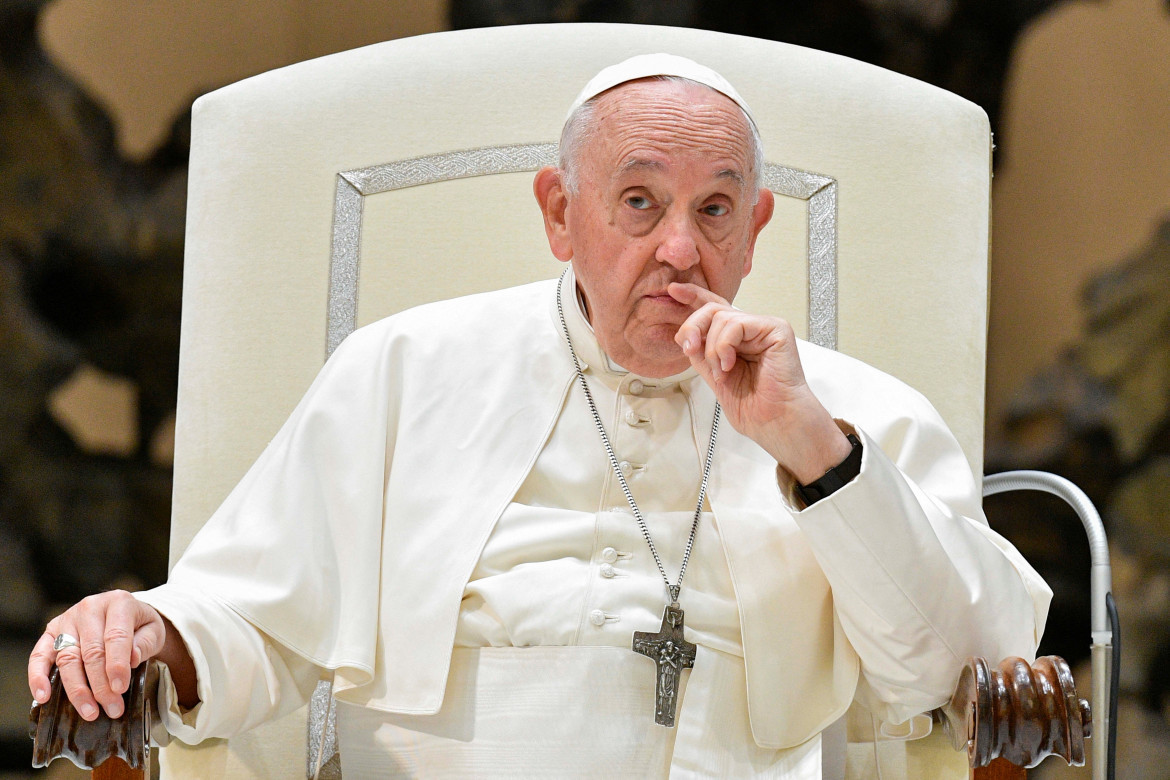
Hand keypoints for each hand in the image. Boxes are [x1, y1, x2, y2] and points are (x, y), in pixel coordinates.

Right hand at [28, 591, 167, 720]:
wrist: (124, 614)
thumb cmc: (140, 625)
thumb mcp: (153, 630)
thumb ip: (144, 643)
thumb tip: (131, 659)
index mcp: (118, 602)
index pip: (115, 636)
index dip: (117, 664)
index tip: (120, 688)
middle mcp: (90, 608)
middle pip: (91, 652)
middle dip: (101, 685)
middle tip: (112, 708)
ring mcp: (67, 619)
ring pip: (67, 658)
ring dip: (77, 689)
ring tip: (90, 712)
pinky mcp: (51, 632)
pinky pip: (39, 655)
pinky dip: (37, 676)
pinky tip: (43, 696)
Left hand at [670, 283, 851, 482]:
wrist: (775, 422)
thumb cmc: (754, 407)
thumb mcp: (715, 376)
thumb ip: (702, 353)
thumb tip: (685, 336)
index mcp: (737, 339)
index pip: (714, 309)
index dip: (693, 296)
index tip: (673, 291)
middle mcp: (751, 330)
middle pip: (712, 309)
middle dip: (692, 327)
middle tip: (689, 348)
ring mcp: (763, 327)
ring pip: (720, 316)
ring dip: (711, 348)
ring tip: (721, 372)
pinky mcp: (776, 328)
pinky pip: (736, 323)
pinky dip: (724, 345)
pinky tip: (729, 365)